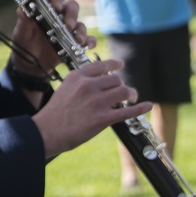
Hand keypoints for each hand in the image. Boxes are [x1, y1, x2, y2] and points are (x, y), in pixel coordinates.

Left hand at [9, 0, 95, 78]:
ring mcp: (68, 29)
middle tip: (67, 24)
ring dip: (81, 30)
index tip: (55, 6)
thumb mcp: (21, 31)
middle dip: (72, 13)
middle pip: (71, 6)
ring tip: (78, 39)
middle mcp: (59, 16)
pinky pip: (87, 39)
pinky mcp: (74, 42)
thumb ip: (23, 20)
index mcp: (46, 8)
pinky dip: (90, 41)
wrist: (29, 63)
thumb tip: (21, 9)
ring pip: (80, 23)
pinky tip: (87, 46)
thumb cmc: (24, 41)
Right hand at [31, 58, 151, 158]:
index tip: (120, 65)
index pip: (101, 65)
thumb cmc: (55, 112)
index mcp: (77, 77)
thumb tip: (100, 80)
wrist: (47, 131)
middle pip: (115, 79)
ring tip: (131, 98)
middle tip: (124, 92)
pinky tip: (147, 105)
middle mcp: (88, 86)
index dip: (114, 65)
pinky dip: (140, 108)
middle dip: (121, 85)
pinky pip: (127, 111)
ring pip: (123, 92)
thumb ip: (80, 82)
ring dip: (130, 94)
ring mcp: (96, 102)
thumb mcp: (64, 88)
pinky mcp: (102, 119)